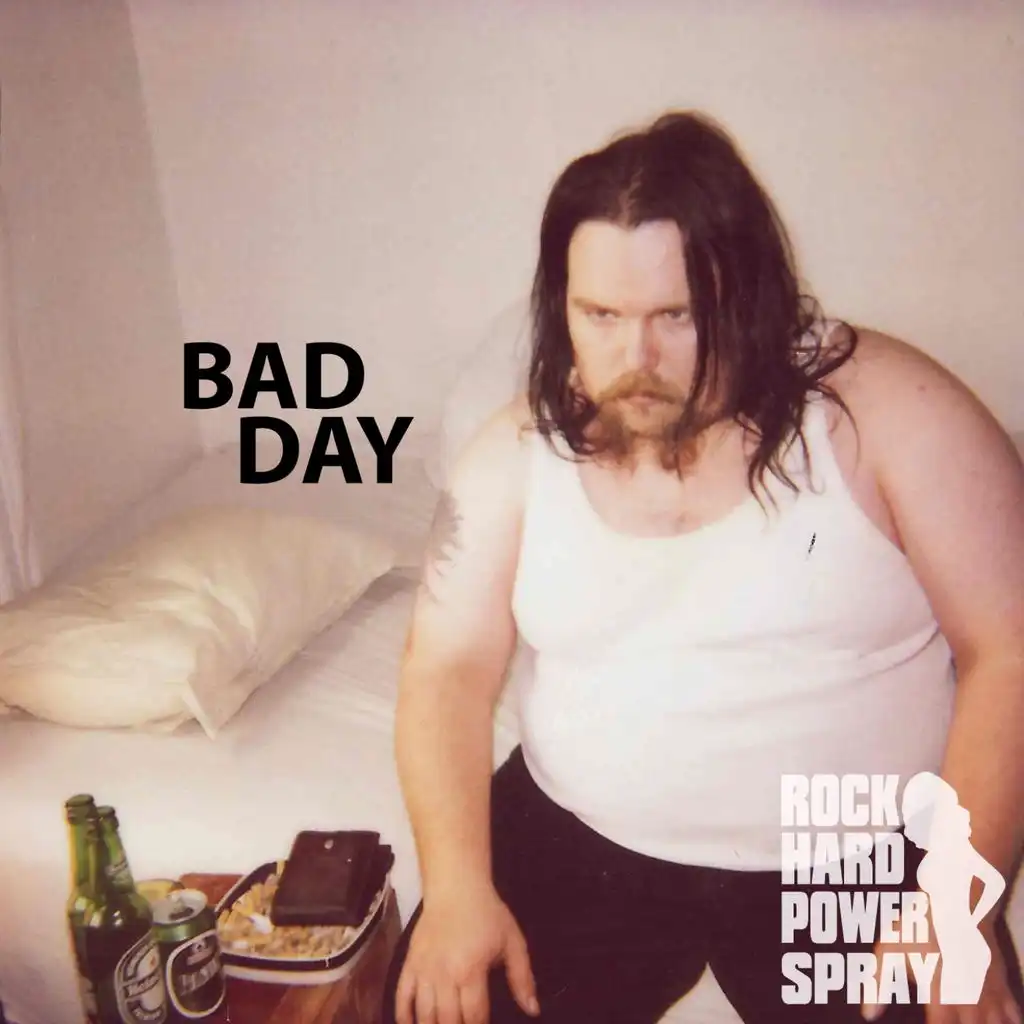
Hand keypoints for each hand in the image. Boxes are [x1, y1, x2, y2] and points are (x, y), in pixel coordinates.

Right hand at [395, 883, 539, 1023]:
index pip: (474, 1017)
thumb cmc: (487, 913)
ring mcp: (423, 970)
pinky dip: (404, 1017)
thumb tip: (532, 1010)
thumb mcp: (513, 942)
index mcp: (471, 971)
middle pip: (447, 1021)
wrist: (456, 886)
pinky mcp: (409, 963)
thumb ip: (522, 978)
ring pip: (424, 1015)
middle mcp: (444, 975)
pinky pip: (402, 997)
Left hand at [861, 905, 1020, 1023]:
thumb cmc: (920, 928)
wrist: (958, 904)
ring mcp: (991, 998)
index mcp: (941, 999)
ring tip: (971, 1023)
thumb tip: (868, 1014)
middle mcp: (969, 1005)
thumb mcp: (890, 950)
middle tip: (949, 1021)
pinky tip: (999, 1023)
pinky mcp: (1003, 988)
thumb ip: (878, 984)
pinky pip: (1015, 1019)